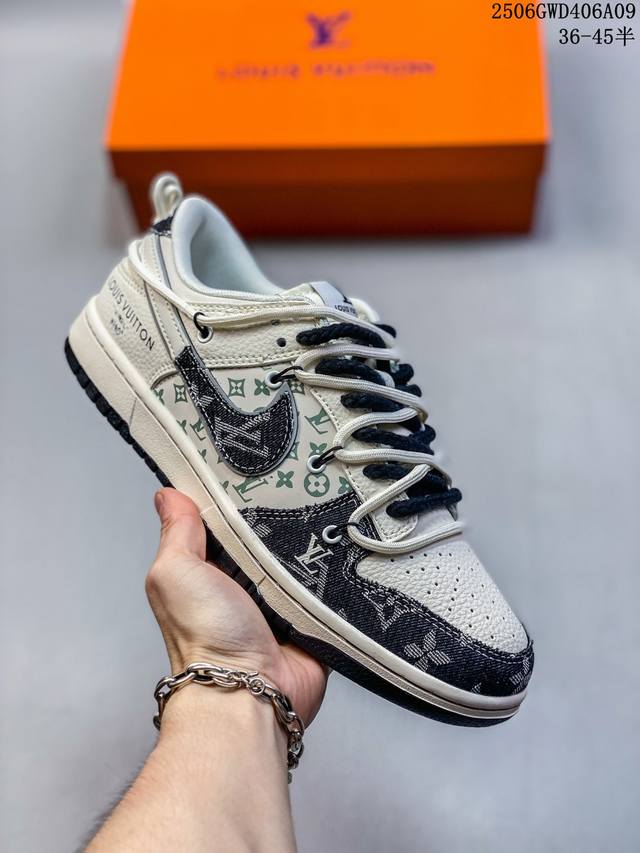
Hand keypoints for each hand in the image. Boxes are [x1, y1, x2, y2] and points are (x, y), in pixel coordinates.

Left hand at [146, 488, 327, 723]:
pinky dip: (333, 570)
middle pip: (266, 535)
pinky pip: (328, 584)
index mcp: (209, 570)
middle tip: (296, 484)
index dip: (235, 495)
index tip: (254, 466)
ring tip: (322, 511)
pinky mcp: (311, 617)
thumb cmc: (206, 640)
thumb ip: (177, 533)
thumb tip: (168, 495)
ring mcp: (279, 601)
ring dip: (309, 543)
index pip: (224, 520)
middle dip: (279, 515)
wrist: (251, 693)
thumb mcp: (176, 573)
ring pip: (301, 556)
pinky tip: (339, 547)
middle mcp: (243, 584)